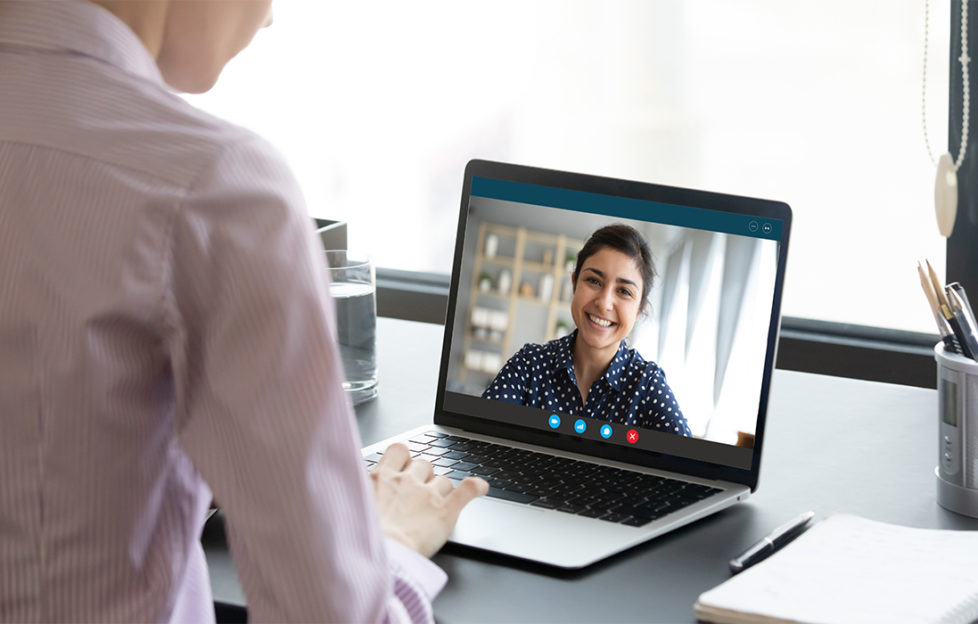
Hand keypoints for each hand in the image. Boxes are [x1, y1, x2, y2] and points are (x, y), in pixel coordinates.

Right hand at [370, 443, 487, 557]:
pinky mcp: (445, 511)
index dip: (404, 458)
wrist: (380, 556)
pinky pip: (468, 489)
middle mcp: (406, 481)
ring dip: (442, 489)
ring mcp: (427, 494)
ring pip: (443, 479)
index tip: (403, 467)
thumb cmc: (364, 538)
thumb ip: (361, 493)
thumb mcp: (352, 507)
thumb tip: (360, 491)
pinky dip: (476, 487)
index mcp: (381, 478)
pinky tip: (481, 487)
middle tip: (416, 496)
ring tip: (435, 506)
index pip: (398, 450)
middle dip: (423, 476)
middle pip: (423, 464)